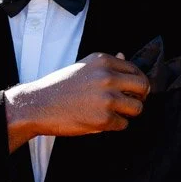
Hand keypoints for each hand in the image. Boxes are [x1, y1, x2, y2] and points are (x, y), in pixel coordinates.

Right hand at [4, 51, 149, 148]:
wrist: (38, 105)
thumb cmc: (60, 86)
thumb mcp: (83, 67)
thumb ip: (107, 64)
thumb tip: (125, 56)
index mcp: (103, 61)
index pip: (135, 70)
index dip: (136, 82)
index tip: (132, 90)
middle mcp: (108, 77)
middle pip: (143, 87)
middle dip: (139, 97)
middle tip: (130, 103)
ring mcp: (107, 98)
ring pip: (137, 108)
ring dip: (128, 113)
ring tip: (113, 113)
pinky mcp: (104, 119)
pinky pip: (123, 124)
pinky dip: (115, 125)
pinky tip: (100, 121)